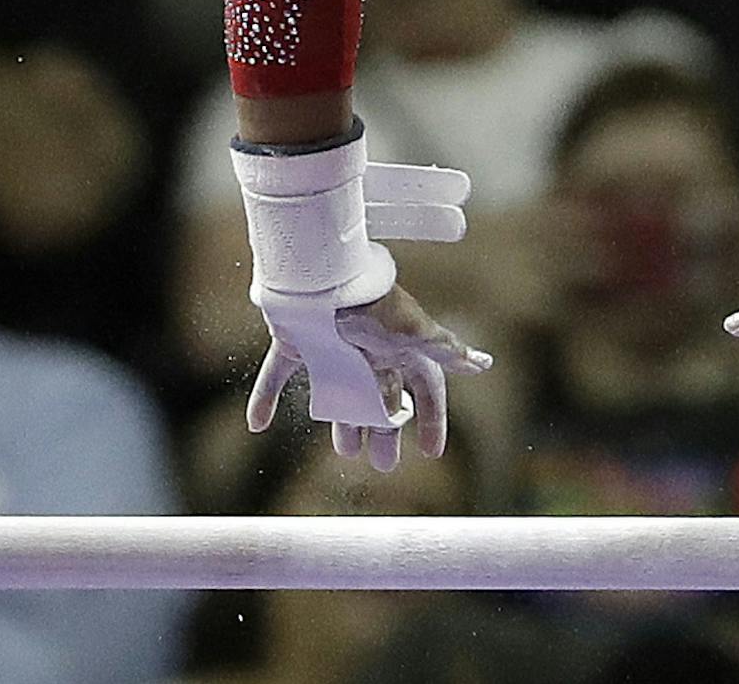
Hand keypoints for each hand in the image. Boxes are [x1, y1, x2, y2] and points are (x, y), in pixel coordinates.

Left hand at [246, 282, 491, 473]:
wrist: (322, 274)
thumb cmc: (372, 303)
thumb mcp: (414, 330)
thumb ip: (446, 348)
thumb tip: (483, 364)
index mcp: (399, 346)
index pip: (423, 387)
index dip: (430, 418)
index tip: (431, 451)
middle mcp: (367, 347)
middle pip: (381, 396)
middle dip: (385, 430)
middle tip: (383, 464)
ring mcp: (331, 344)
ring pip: (339, 392)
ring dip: (342, 422)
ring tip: (346, 451)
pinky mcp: (294, 341)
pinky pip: (276, 373)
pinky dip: (264, 396)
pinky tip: (256, 421)